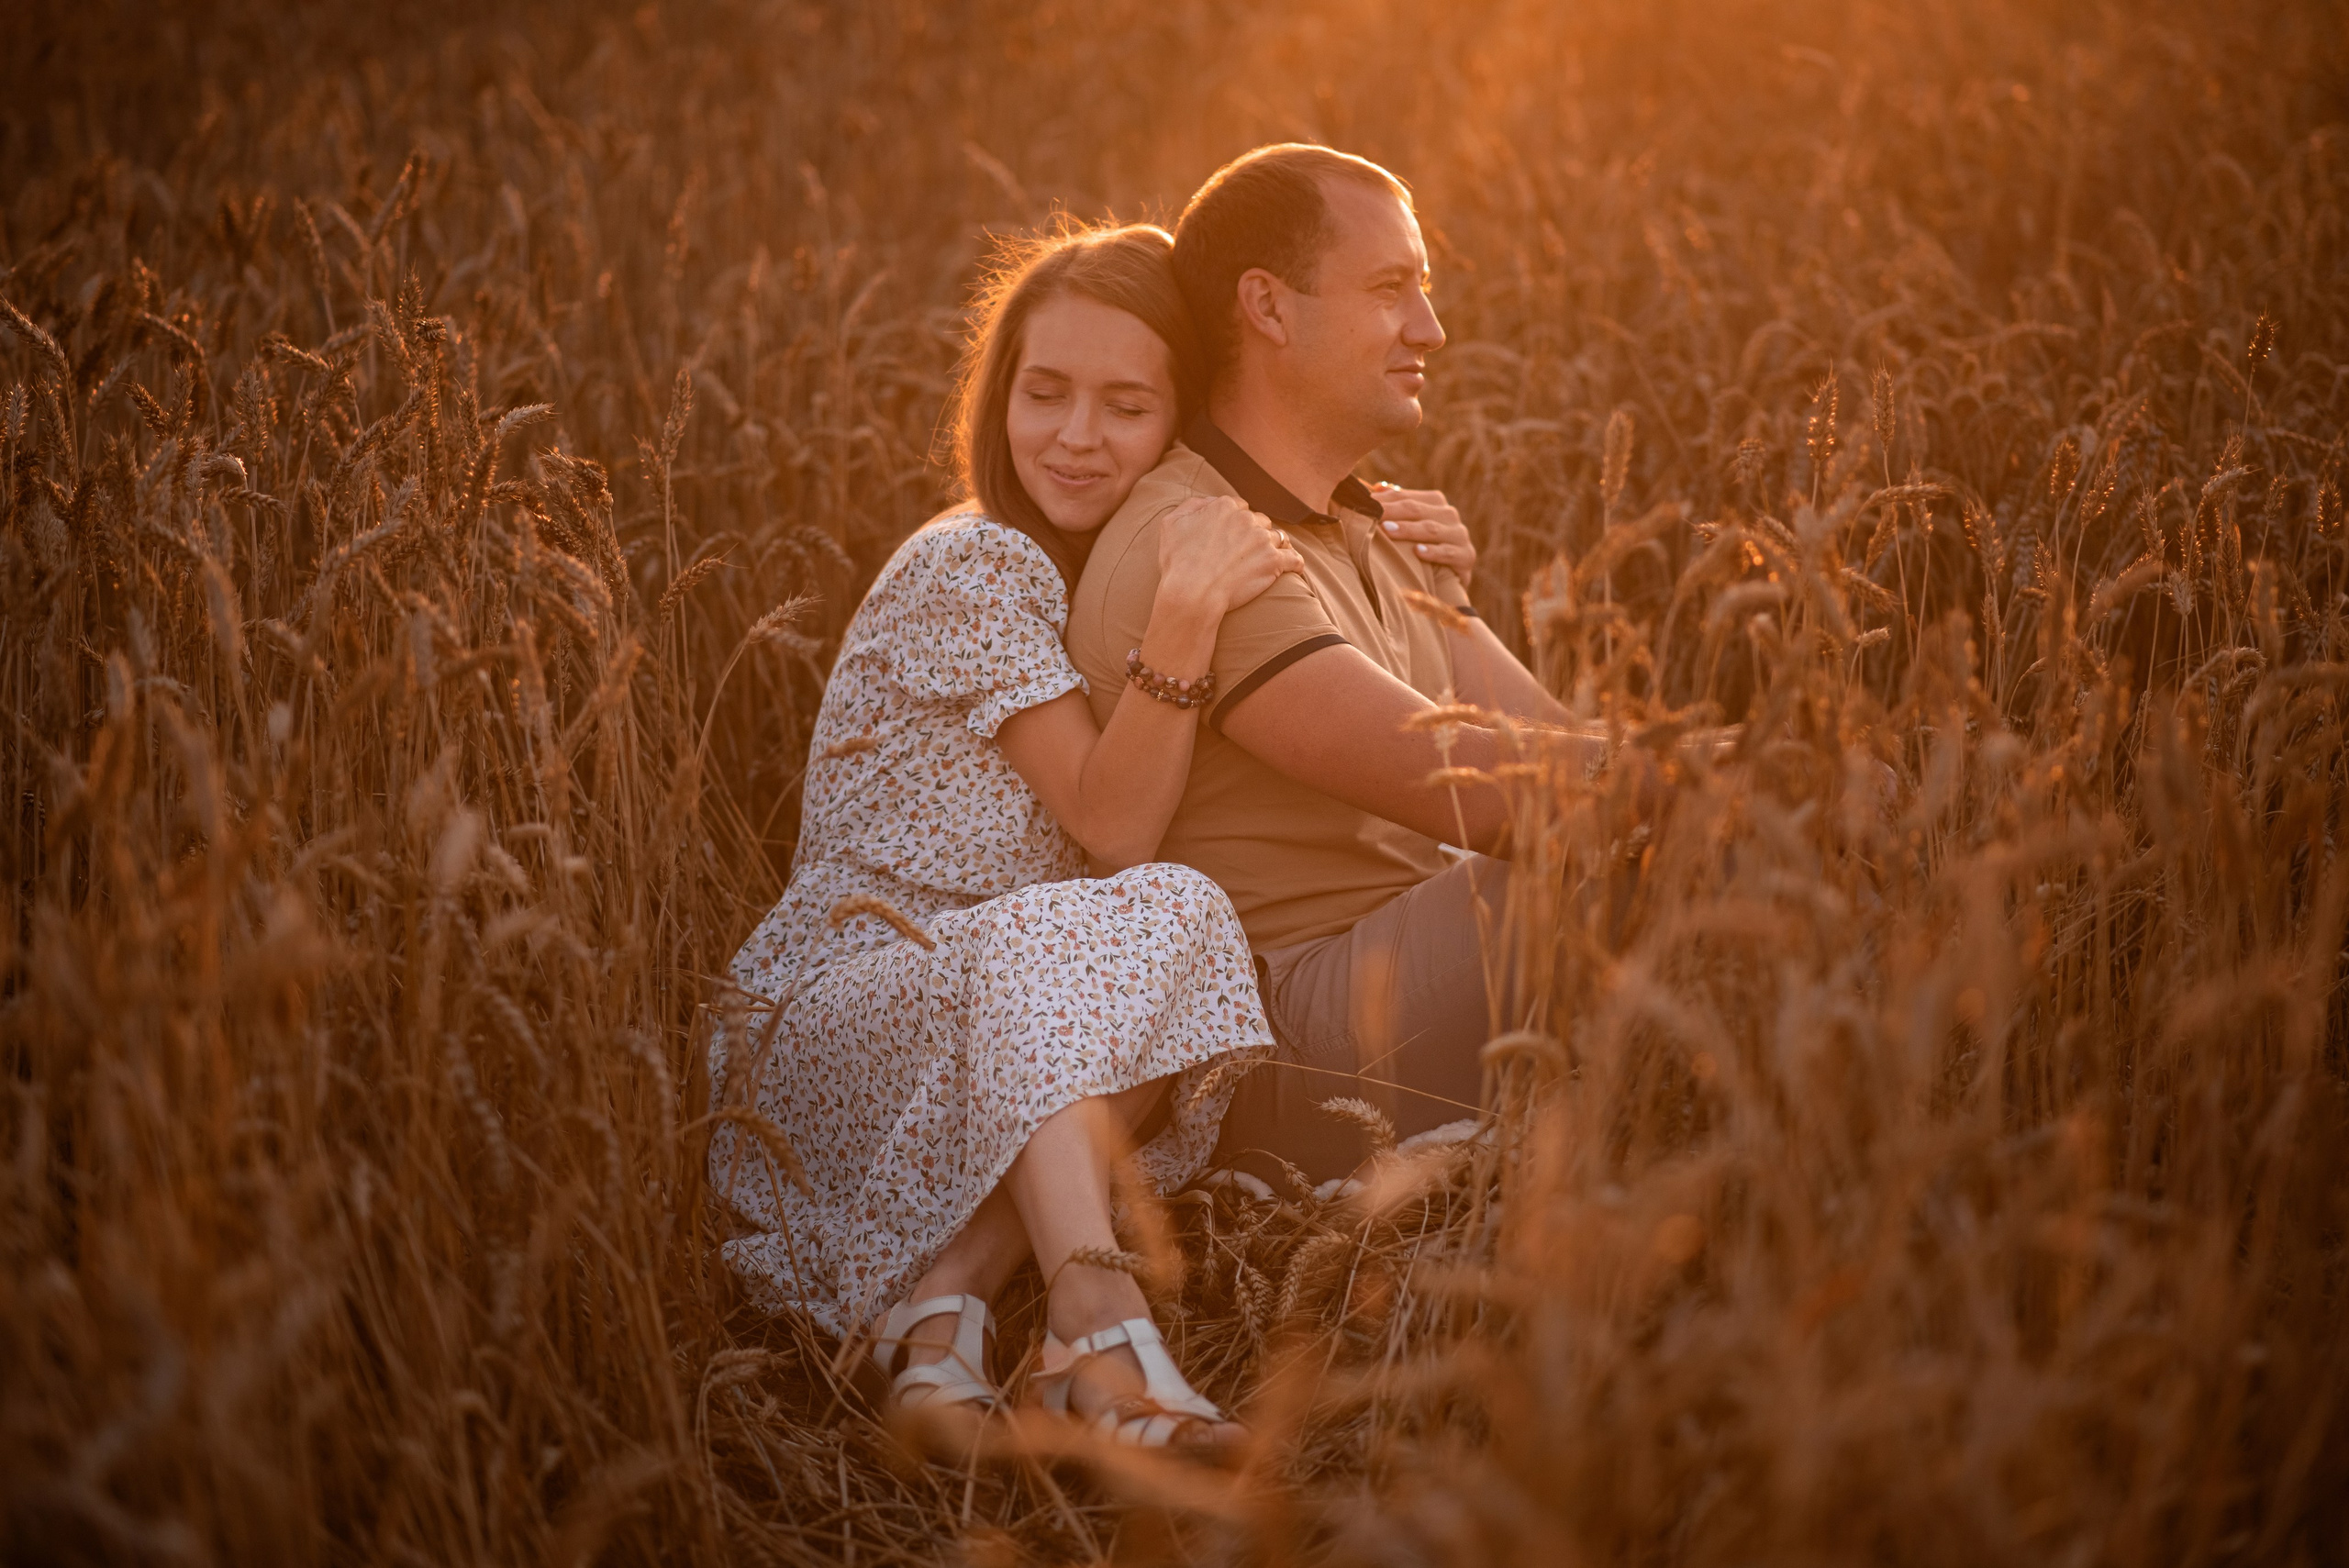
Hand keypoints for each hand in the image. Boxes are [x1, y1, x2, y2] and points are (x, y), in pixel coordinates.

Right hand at [1156, 495, 1304, 614]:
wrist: (1192, 593)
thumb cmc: (1178, 563)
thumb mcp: (1171, 524)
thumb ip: (1191, 506)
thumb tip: (1208, 503)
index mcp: (1224, 507)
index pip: (1240, 508)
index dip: (1238, 522)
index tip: (1235, 536)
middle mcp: (1246, 518)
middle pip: (1260, 521)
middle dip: (1256, 533)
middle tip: (1250, 550)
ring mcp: (1262, 539)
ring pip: (1278, 537)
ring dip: (1276, 546)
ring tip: (1272, 558)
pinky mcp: (1274, 561)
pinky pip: (1294, 559)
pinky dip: (1295, 563)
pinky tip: (1294, 568)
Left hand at [1372, 483, 1476, 589]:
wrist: (1451, 577)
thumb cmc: (1424, 547)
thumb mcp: (1411, 525)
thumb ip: (1398, 506)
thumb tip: (1377, 487)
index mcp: (1436, 502)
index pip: (1407, 497)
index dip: (1386, 500)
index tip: (1364, 503)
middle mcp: (1449, 515)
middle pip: (1417, 510)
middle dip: (1393, 512)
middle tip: (1372, 515)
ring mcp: (1459, 535)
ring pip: (1432, 529)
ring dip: (1408, 530)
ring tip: (1388, 531)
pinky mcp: (1466, 556)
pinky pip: (1448, 553)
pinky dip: (1433, 552)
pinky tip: (1417, 552)